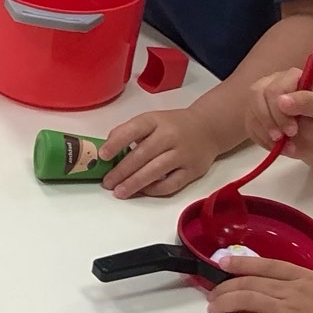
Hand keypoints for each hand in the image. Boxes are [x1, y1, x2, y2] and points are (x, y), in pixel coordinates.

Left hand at [97, 106, 223, 199]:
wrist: (209, 128)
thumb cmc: (173, 125)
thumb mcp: (152, 120)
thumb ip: (130, 131)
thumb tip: (108, 148)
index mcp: (156, 120)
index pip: (134, 129)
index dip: (117, 142)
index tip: (103, 156)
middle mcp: (170, 135)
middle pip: (143, 154)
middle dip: (122, 171)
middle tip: (107, 183)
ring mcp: (183, 153)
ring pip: (155, 170)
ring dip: (134, 183)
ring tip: (119, 192)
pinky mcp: (192, 170)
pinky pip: (171, 183)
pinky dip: (155, 189)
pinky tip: (142, 191)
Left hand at [205, 257, 312, 312]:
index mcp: (307, 278)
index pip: (267, 265)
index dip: (242, 263)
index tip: (224, 263)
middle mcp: (293, 291)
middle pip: (250, 283)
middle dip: (226, 286)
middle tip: (214, 292)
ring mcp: (288, 311)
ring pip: (247, 301)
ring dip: (226, 303)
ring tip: (214, 308)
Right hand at [245, 68, 312, 156]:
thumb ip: (308, 102)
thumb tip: (282, 100)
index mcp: (291, 77)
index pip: (274, 89)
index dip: (279, 112)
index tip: (293, 130)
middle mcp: (272, 83)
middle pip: (256, 97)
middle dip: (270, 123)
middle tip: (286, 138)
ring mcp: (261, 99)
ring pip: (251, 113)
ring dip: (267, 135)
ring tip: (286, 146)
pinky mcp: (254, 115)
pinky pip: (250, 127)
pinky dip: (263, 141)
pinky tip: (278, 146)